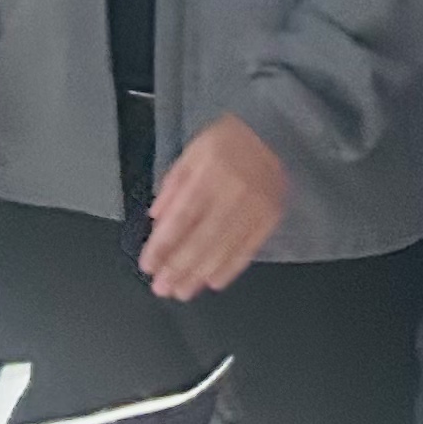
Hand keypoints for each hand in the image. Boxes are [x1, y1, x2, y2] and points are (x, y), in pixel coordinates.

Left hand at [140, 113, 288, 299]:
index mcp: (208, 174)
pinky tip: (213, 281)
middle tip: (162, 288)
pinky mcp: (270, 217)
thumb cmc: (227, 141)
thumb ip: (172, 186)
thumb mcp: (191, 153)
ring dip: (200, 274)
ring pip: (223, 249)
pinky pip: (249, 248)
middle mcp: (232, 193)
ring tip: (182, 291)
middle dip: (178, 268)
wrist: (274, 132)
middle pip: (200, 240)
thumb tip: (156, 220)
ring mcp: (254, 208)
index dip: (162, 246)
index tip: (148, 265)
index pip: (180, 219)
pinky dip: (230, 268)